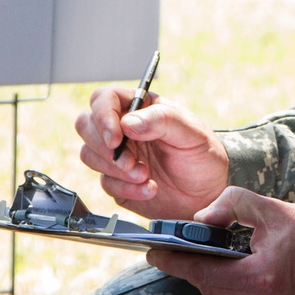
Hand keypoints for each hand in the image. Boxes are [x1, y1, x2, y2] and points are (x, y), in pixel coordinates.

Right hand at [76, 86, 228, 219]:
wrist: (207, 195)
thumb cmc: (203, 157)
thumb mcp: (193, 134)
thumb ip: (163, 121)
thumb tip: (129, 122)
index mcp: (140, 108)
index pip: (104, 99)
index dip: (103, 116)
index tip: (116, 138)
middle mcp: (124, 129)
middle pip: (86, 125)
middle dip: (105, 147)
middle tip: (132, 162)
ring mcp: (118, 155)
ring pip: (89, 155)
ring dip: (116, 170)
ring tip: (146, 175)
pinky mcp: (117, 181)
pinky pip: (105, 183)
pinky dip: (126, 189)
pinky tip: (149, 189)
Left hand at [146, 187, 294, 294]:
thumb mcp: (274, 209)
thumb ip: (233, 205)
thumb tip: (202, 218)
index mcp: (261, 278)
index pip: (203, 274)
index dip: (175, 263)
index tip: (154, 254)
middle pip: (214, 288)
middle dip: (196, 268)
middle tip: (180, 249)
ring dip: (220, 278)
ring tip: (214, 255)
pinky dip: (240, 288)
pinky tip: (243, 269)